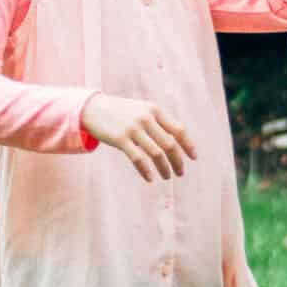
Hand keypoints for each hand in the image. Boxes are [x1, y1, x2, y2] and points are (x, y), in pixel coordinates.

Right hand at [83, 92, 197, 179]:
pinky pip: (138, 158)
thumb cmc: (121, 112)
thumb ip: (158, 122)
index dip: (188, 145)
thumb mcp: (142, 110)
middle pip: (169, 144)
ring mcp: (133, 128)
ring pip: (156, 153)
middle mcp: (146, 118)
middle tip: (181, 173)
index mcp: (155, 110)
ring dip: (164, 168)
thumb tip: (176, 141)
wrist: (93, 109)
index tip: (193, 157)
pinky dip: (146, 170)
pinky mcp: (120, 139)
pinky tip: (150, 178)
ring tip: (167, 177)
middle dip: (178, 161)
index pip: (178, 129)